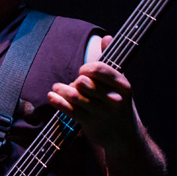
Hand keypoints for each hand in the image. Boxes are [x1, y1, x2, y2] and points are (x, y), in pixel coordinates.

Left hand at [47, 35, 137, 150]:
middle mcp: (114, 100)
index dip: (87, 68)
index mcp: (123, 86)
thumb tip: (107, 37)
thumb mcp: (120, 84)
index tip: (83, 71)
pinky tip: (52, 96)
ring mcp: (101, 114)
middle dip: (75, 81)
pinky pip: (69, 110)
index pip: (100, 69)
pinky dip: (57, 102)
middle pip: (84, 82)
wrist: (125, 139)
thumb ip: (112, 60)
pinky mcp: (90, 125)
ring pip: (74, 96)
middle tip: (73, 83)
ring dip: (62, 90)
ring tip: (57, 88)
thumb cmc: (119, 105)